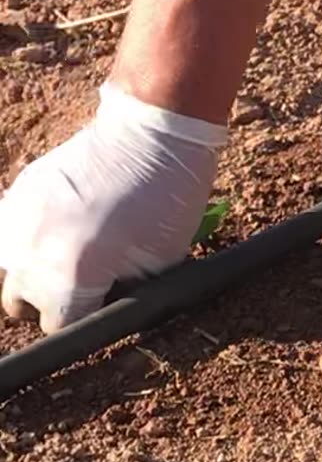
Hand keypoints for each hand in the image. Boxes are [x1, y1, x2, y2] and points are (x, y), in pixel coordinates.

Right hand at [0, 84, 225, 332]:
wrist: (150, 135)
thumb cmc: (166, 199)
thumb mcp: (160, 263)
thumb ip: (124, 295)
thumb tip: (106, 309)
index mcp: (70, 276)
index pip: (58, 326)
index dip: (83, 320)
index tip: (100, 306)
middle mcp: (32, 253)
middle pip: (23, 303)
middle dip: (54, 300)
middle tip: (88, 281)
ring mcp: (16, 221)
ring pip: (10, 269)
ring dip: (35, 271)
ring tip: (72, 252)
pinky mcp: (14, 195)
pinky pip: (9, 235)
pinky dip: (30, 239)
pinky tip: (63, 227)